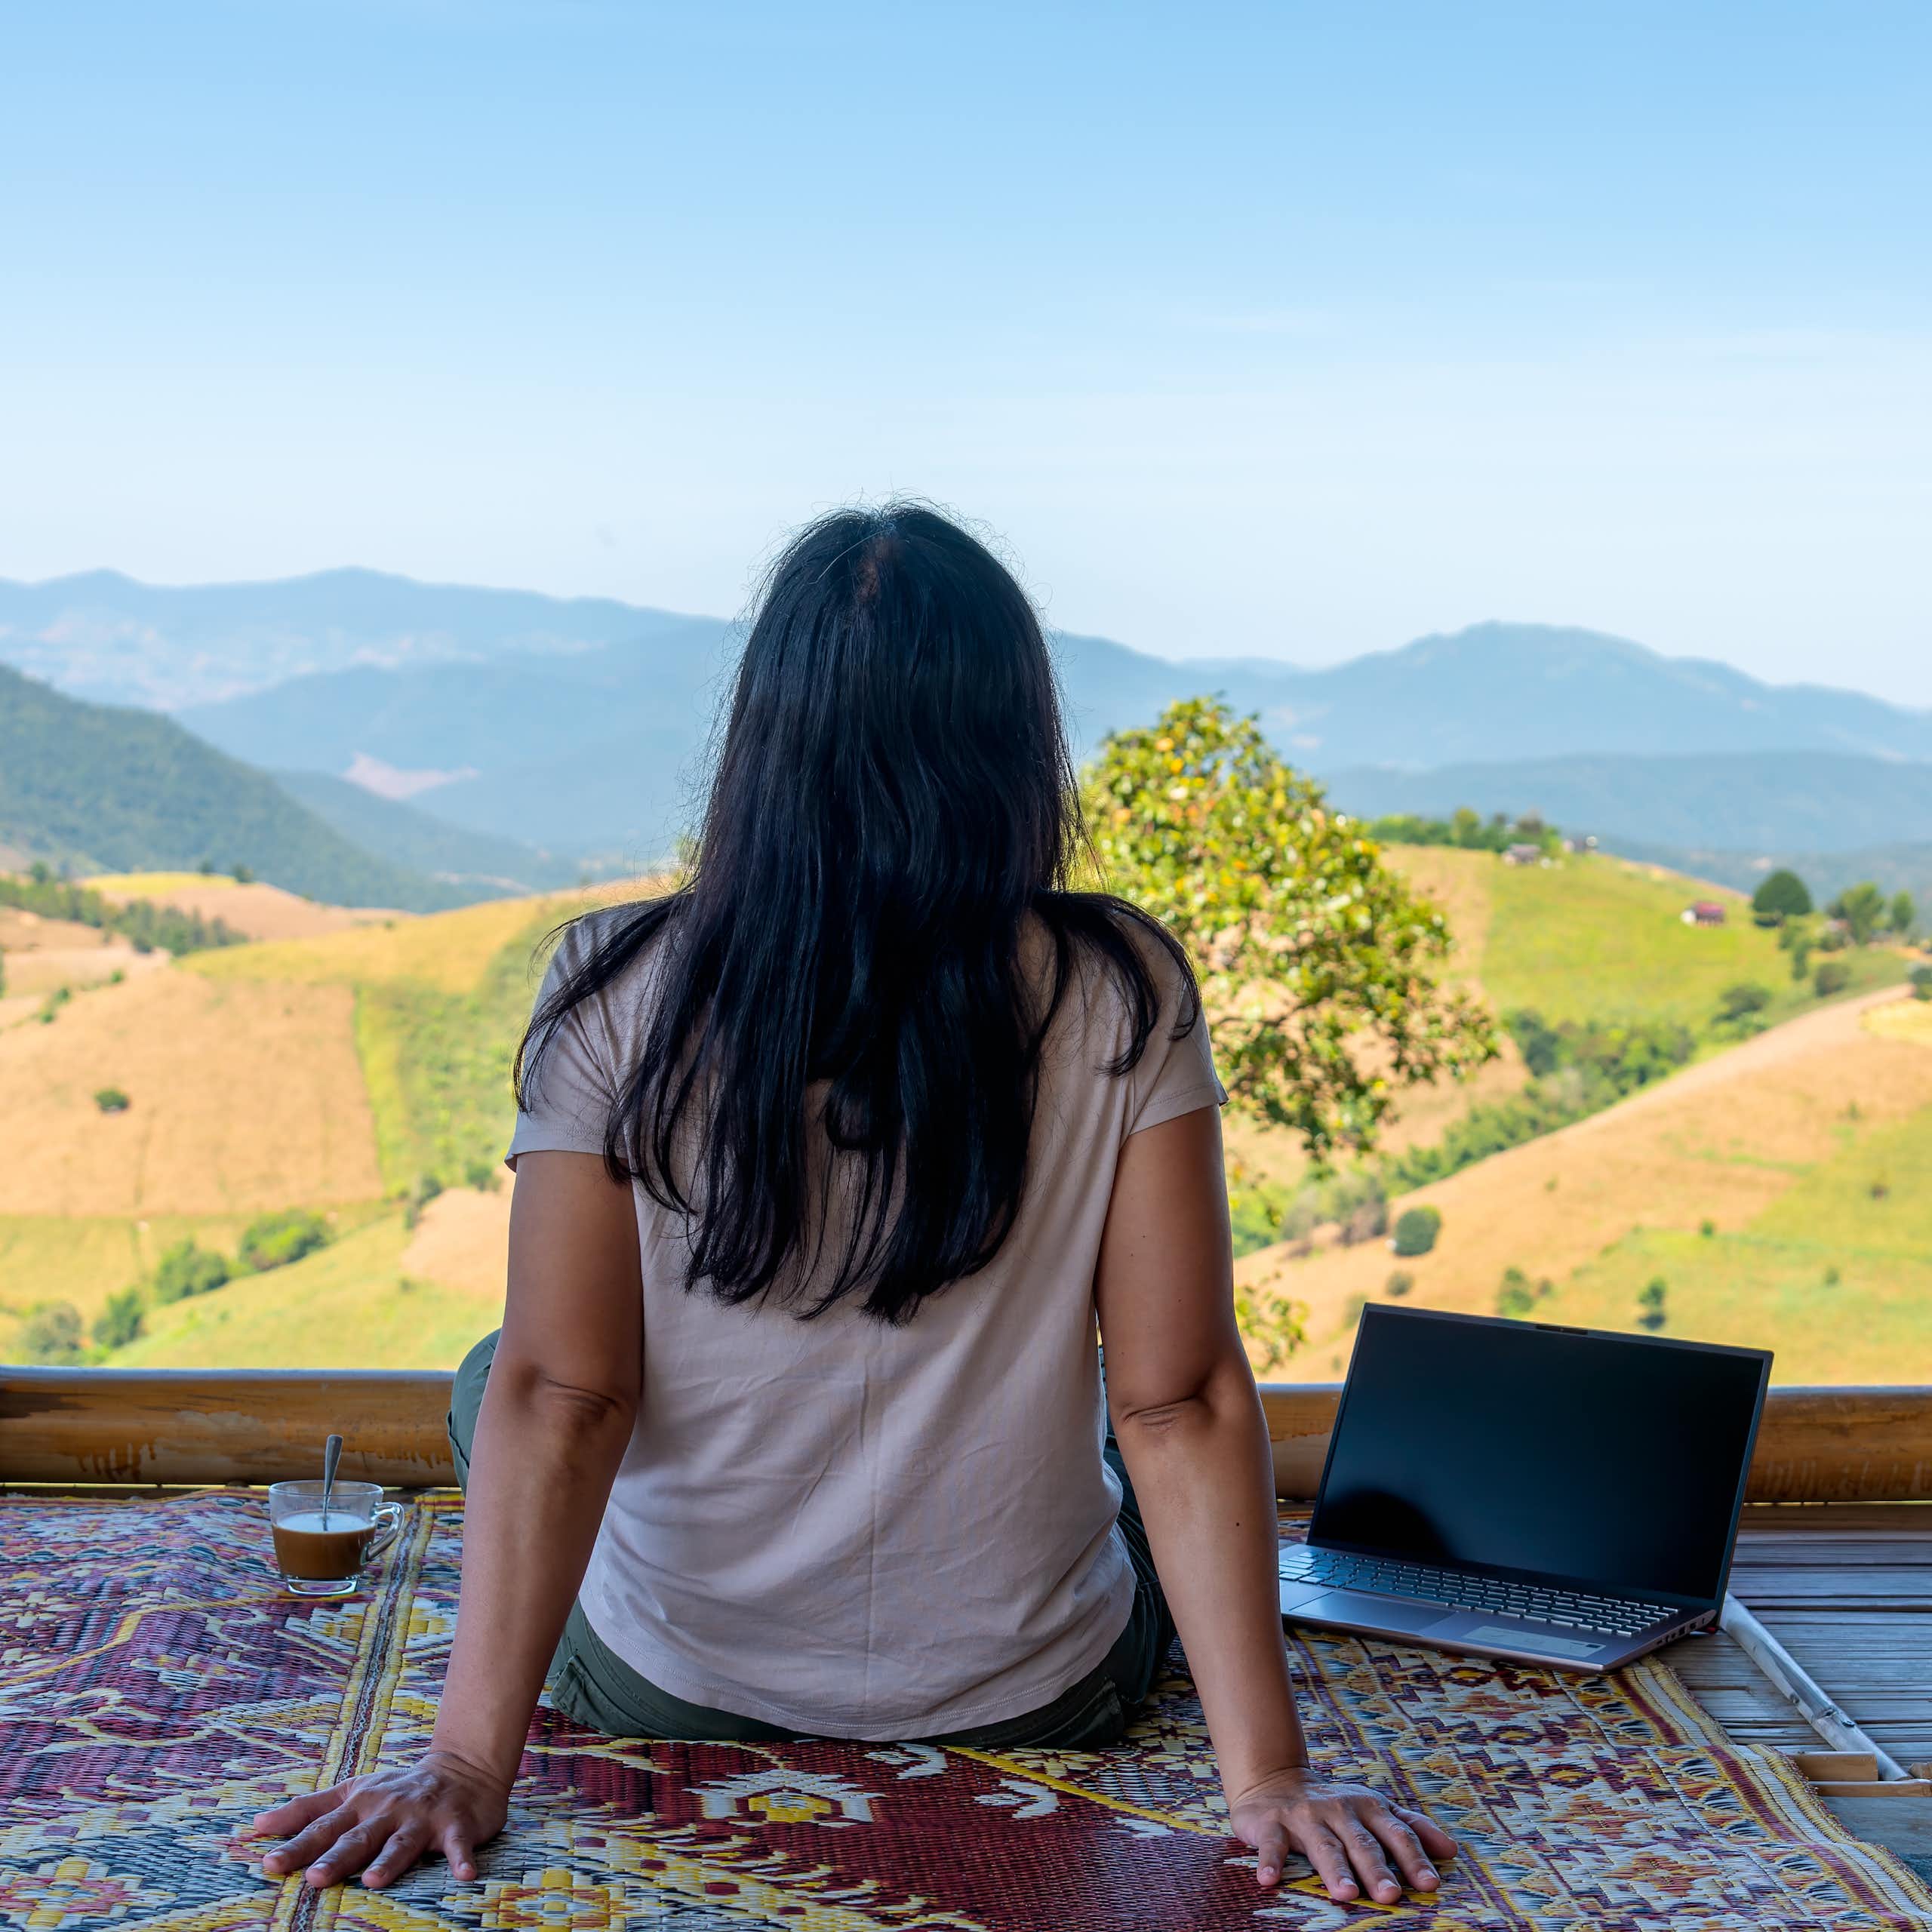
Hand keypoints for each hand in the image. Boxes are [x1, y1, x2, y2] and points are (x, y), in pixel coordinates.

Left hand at [247, 1749, 510, 1889]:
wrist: (463, 1768)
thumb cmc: (398, 1789)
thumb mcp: (353, 1791)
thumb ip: (308, 1809)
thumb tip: (257, 1826)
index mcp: (360, 1803)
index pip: (323, 1826)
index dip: (296, 1843)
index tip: (269, 1863)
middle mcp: (388, 1809)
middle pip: (358, 1837)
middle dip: (336, 1857)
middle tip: (314, 1877)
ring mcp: (422, 1816)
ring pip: (402, 1842)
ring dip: (388, 1861)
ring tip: (372, 1881)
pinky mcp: (456, 1824)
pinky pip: (458, 1844)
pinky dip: (461, 1858)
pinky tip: (465, 1875)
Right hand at [1227, 1766, 1455, 1904]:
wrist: (1273, 1778)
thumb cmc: (1334, 1806)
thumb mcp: (1373, 1809)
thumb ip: (1410, 1828)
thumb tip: (1452, 1851)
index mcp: (1367, 1807)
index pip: (1396, 1834)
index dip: (1413, 1859)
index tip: (1429, 1885)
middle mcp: (1338, 1809)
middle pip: (1361, 1843)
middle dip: (1377, 1869)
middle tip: (1391, 1895)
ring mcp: (1304, 1816)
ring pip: (1323, 1845)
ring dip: (1335, 1869)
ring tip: (1347, 1894)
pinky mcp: (1270, 1823)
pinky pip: (1271, 1844)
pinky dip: (1270, 1861)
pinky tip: (1269, 1880)